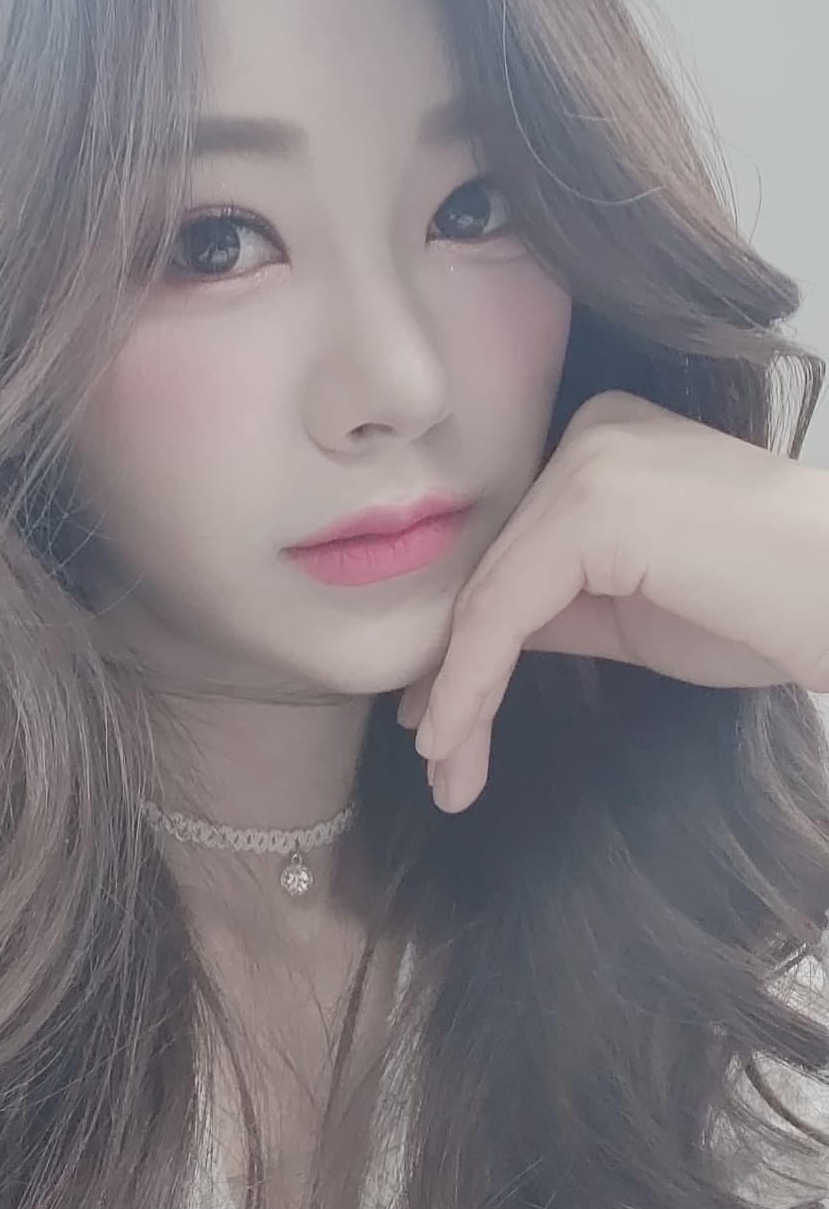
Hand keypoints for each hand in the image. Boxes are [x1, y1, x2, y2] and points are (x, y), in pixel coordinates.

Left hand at [397, 389, 828, 812]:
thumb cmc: (768, 613)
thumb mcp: (632, 608)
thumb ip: (554, 606)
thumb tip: (465, 648)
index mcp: (601, 440)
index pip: (507, 554)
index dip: (462, 647)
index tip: (442, 726)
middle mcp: (589, 431)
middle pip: (489, 575)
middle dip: (453, 680)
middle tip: (440, 765)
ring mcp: (590, 459)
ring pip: (485, 600)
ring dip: (458, 700)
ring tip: (448, 777)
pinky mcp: (591, 504)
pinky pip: (502, 611)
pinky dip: (471, 684)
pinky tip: (455, 742)